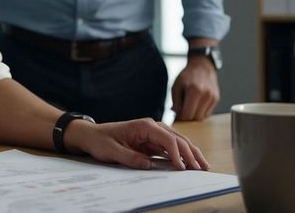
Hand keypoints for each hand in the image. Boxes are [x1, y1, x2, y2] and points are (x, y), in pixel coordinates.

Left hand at [65, 118, 209, 170]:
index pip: (167, 138)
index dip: (177, 153)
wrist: (92, 135)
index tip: (182, 167)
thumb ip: (129, 157)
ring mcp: (154, 134)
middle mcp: (152, 127)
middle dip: (191, 153)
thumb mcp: (111, 150)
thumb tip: (148, 165)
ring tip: (203, 166)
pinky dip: (182, 156)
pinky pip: (171, 149)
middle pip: (178, 139)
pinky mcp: (152, 142)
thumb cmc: (100, 140)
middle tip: (201, 168)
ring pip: (178, 143)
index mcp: (144, 126)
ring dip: (191, 154)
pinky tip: (190, 164)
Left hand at [171, 58, 219, 120]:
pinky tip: (196, 104)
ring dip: (194, 115)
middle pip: (196, 118)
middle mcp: (206, 95)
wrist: (202, 67)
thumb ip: (176, 103)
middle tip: (181, 111)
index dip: (180, 118)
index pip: (187, 114)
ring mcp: (213, 98)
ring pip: (202, 117)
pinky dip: (200, 112)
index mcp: (194, 91)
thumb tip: (177, 116)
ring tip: (189, 105)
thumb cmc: (187, 76)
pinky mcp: (216, 99)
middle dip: (187, 117)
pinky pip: (208, 113)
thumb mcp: (176, 87)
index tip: (176, 115)